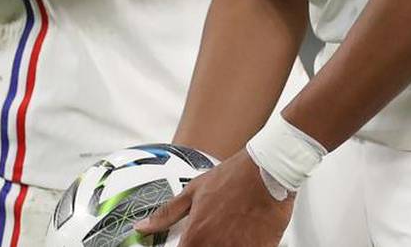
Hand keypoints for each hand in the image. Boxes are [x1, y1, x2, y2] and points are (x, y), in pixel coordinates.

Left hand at [135, 152, 291, 246]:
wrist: (268, 170)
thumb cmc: (233, 177)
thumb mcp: (194, 191)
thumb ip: (166, 214)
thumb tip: (141, 228)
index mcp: (196, 236)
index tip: (189, 244)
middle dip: (207, 246)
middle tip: (215, 234)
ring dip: (225, 246)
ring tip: (231, 232)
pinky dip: (245, 246)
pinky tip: (245, 236)